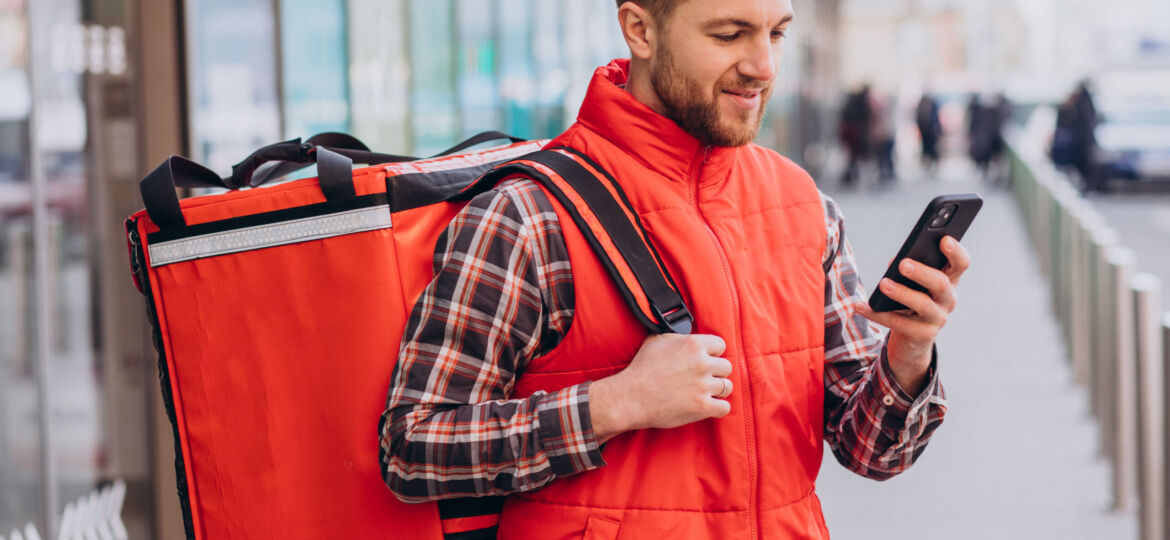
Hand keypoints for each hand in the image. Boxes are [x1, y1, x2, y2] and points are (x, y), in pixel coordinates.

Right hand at [589, 334, 731, 443]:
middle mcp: (702, 363)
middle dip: (716, 373)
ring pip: (727, 387)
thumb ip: (677, 336)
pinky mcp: (702, 407)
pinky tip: (709, 406)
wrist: (631, 397)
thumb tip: (684, 333)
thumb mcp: (656, 340)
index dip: (712, 353)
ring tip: (704, 392)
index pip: (721, 345)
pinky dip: (718, 408)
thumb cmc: (641, 368)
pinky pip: (724, 407)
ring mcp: (703, 386)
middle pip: (726, 367)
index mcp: (693, 344)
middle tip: (703, 378)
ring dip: (717, 390)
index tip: (705, 360)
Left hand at [856, 236, 970, 395]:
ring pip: (923, 304)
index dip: (956, 252)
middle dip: (922, 272)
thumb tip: (895, 263)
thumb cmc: (911, 300)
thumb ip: (906, 268)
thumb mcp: (911, 283)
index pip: (960, 264)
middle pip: (941, 283)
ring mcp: (938, 319)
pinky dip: (878, 314)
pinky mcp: (923, 335)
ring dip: (902, 293)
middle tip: (903, 264)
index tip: (944, 239)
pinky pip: (899, 323)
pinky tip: (861, 306)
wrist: (912, 339)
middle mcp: (948, 300)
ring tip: (883, 284)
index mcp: (949, 281)